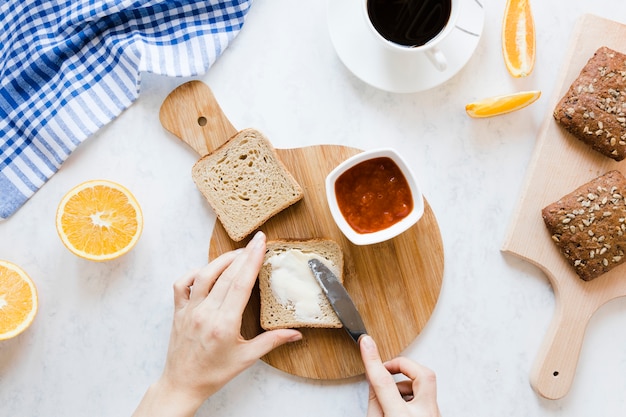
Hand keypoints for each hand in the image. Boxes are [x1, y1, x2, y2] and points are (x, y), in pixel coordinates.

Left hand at [133, 231, 301, 416]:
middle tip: (257, 240)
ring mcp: (189, 310)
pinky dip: (195, 272)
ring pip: (205, 275)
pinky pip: (182, 283)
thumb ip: (272, 341)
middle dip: (244, 254)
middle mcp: (205, 313)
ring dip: (223, 259)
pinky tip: (208, 270)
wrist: (182, 384)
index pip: (241, 284)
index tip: (261, 244)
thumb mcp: (246, 359)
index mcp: (224, 324)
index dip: (252, 261)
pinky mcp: (178, 310)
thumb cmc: (213, 373)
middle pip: (227, 275)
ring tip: (239, 252)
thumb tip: (296, 333)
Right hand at [360, 335, 440, 416]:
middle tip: (387, 367)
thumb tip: (374, 378)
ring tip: (390, 397)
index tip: (366, 343)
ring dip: (406, 382)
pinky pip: (427, 396)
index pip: (384, 382)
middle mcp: (424, 415)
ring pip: (426, 385)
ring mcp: (434, 415)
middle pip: (423, 374)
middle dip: (403, 364)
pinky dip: (412, 393)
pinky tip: (402, 404)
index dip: (373, 360)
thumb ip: (375, 401)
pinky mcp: (437, 415)